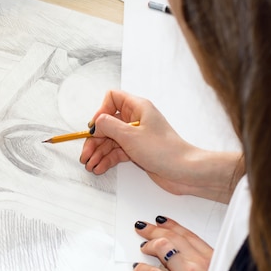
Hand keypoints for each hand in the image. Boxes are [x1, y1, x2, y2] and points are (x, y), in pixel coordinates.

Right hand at [80, 90, 242, 202]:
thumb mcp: (131, 136)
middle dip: (94, 140)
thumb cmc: (164, 151)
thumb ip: (109, 126)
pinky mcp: (137, 151)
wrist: (185, 172)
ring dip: (98, 152)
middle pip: (107, 124)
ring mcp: (136, 136)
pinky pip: (116, 152)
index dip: (100, 111)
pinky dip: (106, 160)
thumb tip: (95, 123)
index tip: (95, 128)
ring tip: (90, 166)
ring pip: (110, 140)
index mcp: (138, 107)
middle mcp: (136, 119)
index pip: (112, 98)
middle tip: (85, 155)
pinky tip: (99, 168)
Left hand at [134, 216, 211, 270]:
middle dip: (155, 231)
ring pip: (163, 247)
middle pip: (173, 237)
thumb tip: (189, 261)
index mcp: (215, 259)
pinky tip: (139, 269)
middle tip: (143, 228)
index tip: (161, 222)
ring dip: (150, 245)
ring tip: (143, 247)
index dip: (172, 226)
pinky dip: (144, 269)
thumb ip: (210, 268)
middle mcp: (202, 263)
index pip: (188, 235)